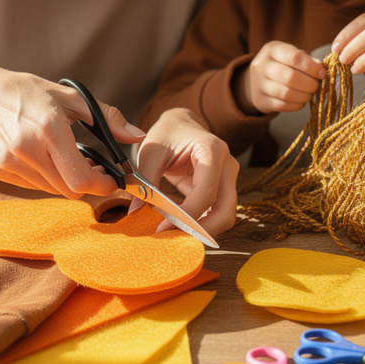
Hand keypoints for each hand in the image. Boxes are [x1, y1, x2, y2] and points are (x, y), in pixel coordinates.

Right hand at [0, 67, 145, 198]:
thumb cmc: (29, 92)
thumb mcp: (71, 97)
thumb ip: (107, 117)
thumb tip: (137, 135)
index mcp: (49, 129)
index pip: (81, 179)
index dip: (102, 184)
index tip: (111, 177)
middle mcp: (28, 150)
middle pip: (70, 190)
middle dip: (88, 183)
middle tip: (94, 166)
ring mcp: (11, 163)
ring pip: (53, 190)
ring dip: (67, 180)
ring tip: (68, 158)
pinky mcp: (0, 172)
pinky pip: (35, 186)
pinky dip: (47, 177)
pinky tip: (45, 157)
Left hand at [135, 108, 238, 237]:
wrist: (182, 125)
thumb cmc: (168, 134)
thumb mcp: (151, 151)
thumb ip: (144, 180)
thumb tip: (135, 212)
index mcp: (212, 151)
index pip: (206, 193)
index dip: (185, 216)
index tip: (162, 228)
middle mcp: (227, 165)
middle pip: (225, 211)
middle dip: (200, 230)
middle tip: (171, 238)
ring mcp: (229, 179)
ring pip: (225, 217)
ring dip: (201, 230)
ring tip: (173, 235)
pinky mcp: (223, 190)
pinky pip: (216, 214)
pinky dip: (200, 224)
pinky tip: (178, 228)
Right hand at [238, 40, 326, 114]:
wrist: (255, 80)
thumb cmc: (280, 65)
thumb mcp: (289, 55)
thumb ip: (306, 60)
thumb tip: (321, 71)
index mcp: (272, 50)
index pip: (294, 57)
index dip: (312, 67)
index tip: (322, 73)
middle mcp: (262, 66)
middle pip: (291, 77)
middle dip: (310, 84)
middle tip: (317, 86)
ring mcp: (259, 85)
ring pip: (287, 94)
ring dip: (304, 96)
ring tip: (310, 94)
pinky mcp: (261, 101)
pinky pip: (283, 106)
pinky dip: (297, 105)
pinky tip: (301, 101)